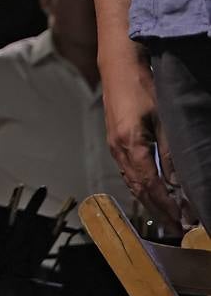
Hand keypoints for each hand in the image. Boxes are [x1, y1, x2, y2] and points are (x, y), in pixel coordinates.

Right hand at [102, 56, 183, 232]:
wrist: (118, 66)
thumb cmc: (143, 88)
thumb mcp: (164, 119)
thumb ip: (170, 152)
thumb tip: (178, 183)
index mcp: (131, 145)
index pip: (150, 186)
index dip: (166, 207)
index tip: (181, 223)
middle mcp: (118, 150)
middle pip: (138, 189)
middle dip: (158, 210)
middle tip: (177, 228)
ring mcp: (113, 145)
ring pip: (131, 182)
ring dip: (149, 200)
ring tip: (167, 215)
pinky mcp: (114, 140)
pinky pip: (127, 171)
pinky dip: (140, 186)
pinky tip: (150, 190)